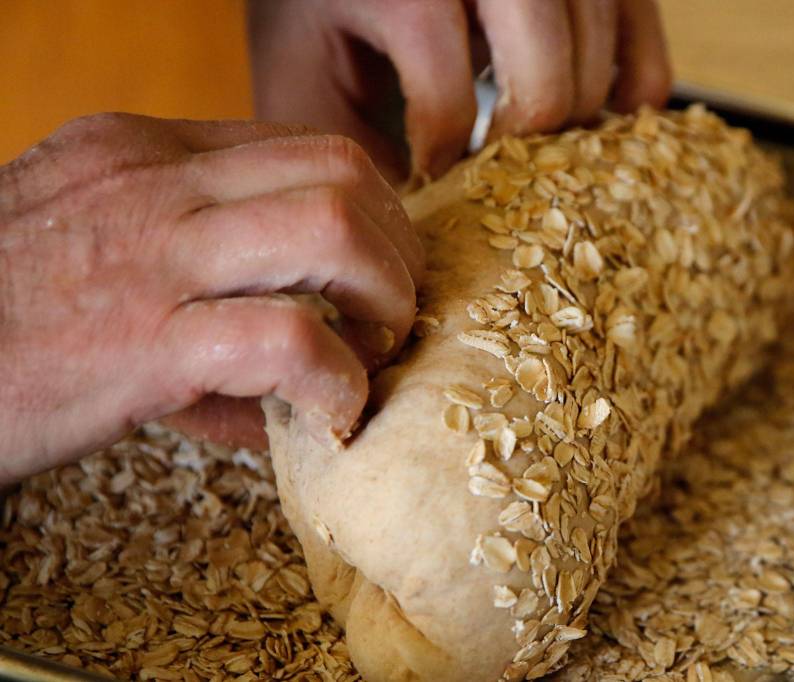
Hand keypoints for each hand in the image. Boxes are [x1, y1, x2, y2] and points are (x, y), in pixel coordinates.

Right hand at [0, 113, 423, 482]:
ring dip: (385, 298)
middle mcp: (152, 183)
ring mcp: (148, 256)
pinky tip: (332, 414)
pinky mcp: (140, 344)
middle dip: (398, 246)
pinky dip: (336, 381)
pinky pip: (284, 341)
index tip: (380, 268)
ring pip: (330, 228)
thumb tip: (288, 366)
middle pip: (341, 172)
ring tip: (374, 355)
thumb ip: (192, 282)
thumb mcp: (88, 253)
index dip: (371, 210)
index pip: (304, 148)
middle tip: (392, 313)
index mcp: (142, 152)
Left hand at [248, 0, 671, 181]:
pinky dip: (628, 102)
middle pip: (546, 82)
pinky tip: (583, 125)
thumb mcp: (308, 72)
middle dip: (520, 147)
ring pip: (601, 67)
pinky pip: (647, 56)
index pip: (449, 99)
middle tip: (491, 166)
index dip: (443, 161)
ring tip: (525, 144)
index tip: (431, 179)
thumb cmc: (332, 12)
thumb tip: (398, 223)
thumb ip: (338, 143)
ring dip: (570, 126)